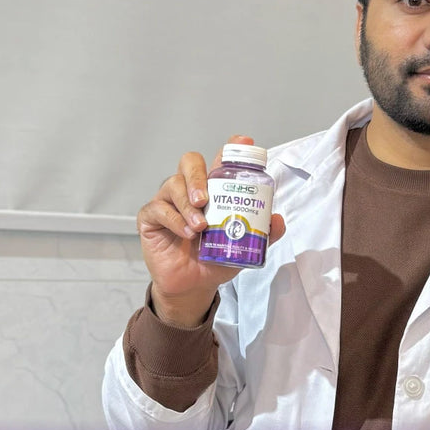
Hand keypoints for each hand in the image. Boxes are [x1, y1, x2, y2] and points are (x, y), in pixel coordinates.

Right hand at [136, 135, 284, 326]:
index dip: (231, 149)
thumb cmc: (215, 260)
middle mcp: (190, 189)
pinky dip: (174, 220)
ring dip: (188, 205)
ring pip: (173, 184)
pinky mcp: (151, 218)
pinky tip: (186, 233)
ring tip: (200, 226)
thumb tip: (278, 220)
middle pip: (190, 162)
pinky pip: (159, 209)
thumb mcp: (243, 247)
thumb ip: (263, 234)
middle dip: (198, 176)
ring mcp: (168, 201)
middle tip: (205, 198)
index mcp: (214, 190)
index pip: (220, 161)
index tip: (243, 142)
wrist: (193, 286)